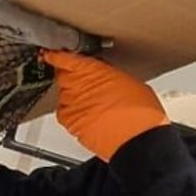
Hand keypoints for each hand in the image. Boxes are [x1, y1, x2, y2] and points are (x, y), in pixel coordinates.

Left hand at [42, 51, 168, 161]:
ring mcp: (73, 103)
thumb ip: (110, 75)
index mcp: (95, 69)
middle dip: (70, 77)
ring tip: (92, 105)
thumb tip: (105, 76)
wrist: (138, 140)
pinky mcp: (71, 122)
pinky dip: (71, 113)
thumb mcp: (130, 82)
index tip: (54, 55)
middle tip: (85, 85)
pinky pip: (63, 113)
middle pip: (62, 75)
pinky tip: (86, 116)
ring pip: (63, 95)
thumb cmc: (141, 114)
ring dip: (72, 97)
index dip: (58, 56)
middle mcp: (80, 84)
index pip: (66, 58)